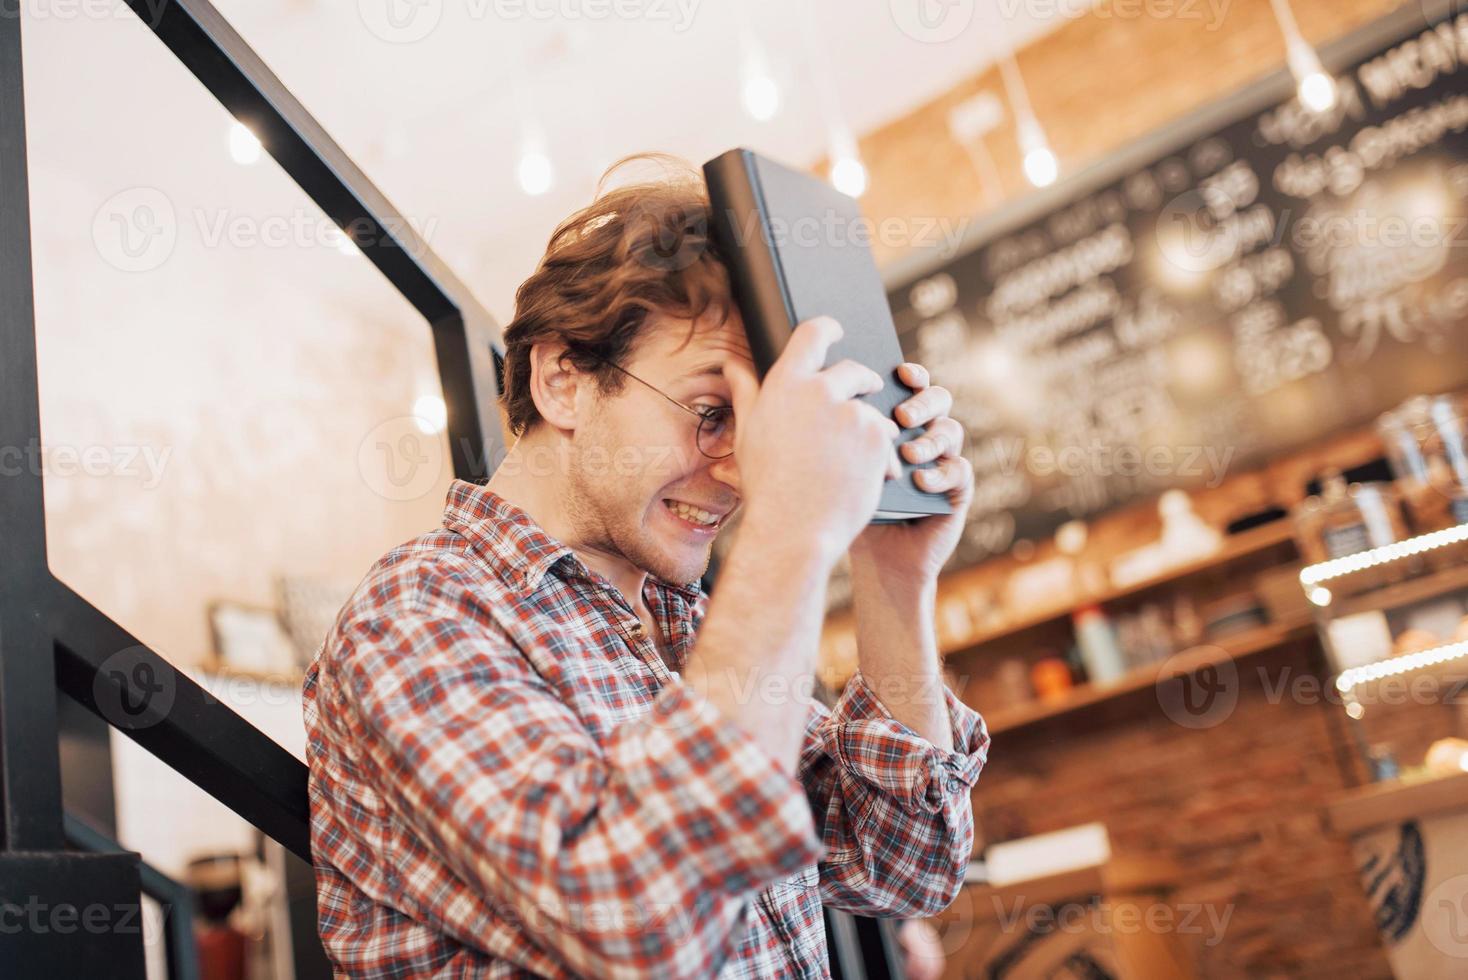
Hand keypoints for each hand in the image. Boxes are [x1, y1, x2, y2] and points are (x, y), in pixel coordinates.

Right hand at [725, 316, 900, 567]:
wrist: (793, 528)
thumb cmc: (765, 484)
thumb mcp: (748, 434)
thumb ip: (746, 393)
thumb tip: (732, 365)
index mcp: (785, 384)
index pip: (812, 334)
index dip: (827, 327)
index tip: (837, 329)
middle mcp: (820, 391)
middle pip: (852, 370)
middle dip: (861, 381)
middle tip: (863, 393)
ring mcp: (852, 413)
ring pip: (871, 409)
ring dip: (868, 427)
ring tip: (851, 459)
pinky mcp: (878, 438)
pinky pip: (887, 438)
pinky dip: (883, 454)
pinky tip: (867, 475)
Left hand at [849, 362, 972, 585]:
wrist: (876, 560)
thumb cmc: (854, 506)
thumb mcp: (843, 463)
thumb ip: (846, 432)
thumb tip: (838, 395)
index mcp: (899, 424)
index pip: (912, 387)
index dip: (912, 374)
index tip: (900, 372)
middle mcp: (925, 436)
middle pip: (938, 400)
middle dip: (923, 402)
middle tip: (902, 416)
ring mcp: (944, 461)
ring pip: (951, 431)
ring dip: (929, 438)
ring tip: (908, 452)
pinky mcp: (957, 491)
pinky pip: (959, 470)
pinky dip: (940, 474)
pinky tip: (920, 483)